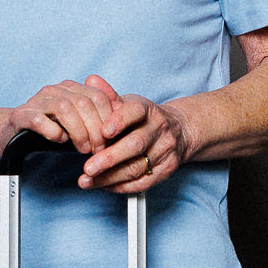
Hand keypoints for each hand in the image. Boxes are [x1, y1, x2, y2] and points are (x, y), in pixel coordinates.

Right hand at [4, 77, 122, 154]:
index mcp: (71, 88)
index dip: (108, 120)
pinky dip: (53, 132)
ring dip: (78, 132)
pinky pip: (39, 120)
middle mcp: (54, 90)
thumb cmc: (52, 132)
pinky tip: (59, 140)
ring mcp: (36, 100)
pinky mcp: (21, 115)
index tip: (111, 141)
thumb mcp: (80, 125)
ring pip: (65, 108)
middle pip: (84, 103)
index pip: (99, 97)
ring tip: (82, 149)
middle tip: (98, 149)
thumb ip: (99, 117)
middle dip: (96, 129)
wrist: (14, 136)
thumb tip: (122, 114)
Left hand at [78, 82, 194, 193]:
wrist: (179, 131)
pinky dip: (121, 186)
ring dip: (110, 177)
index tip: (103, 131)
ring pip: (137, 167)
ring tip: (88, 180)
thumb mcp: (128, 103)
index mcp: (147, 109)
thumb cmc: (144, 118)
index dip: (119, 120)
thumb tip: (91, 81)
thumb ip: (108, 96)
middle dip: (109, 158)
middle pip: (135, 144)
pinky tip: (104, 185)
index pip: (135, 111)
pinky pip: (143, 182)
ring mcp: (165, 150)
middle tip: (88, 167)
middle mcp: (159, 129)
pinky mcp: (167, 169)